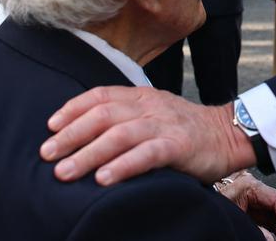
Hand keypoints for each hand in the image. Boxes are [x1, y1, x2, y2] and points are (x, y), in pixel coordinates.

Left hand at [40, 87, 254, 185]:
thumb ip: (126, 117)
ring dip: (88, 154)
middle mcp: (150, 106)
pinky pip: (147, 154)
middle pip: (104, 115)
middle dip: (71, 135)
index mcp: (141, 96)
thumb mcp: (154, 114)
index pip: (101, 96)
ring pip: (120, 135)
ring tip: (65, 172)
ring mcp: (164, 125)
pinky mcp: (179, 146)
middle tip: (47, 154)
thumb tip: (84, 133)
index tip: (50, 127)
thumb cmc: (185, 130)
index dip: (73, 109)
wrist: (229, 134)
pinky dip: (123, 166)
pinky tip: (104, 179)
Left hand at [217, 172, 275, 234]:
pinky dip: (275, 227)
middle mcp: (256, 189)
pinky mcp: (253, 208)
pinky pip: (270, 217)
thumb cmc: (211, 209)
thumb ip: (256, 229)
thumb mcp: (235, 219)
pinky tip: (275, 235)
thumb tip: (273, 240)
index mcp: (251, 186)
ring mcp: (255, 198)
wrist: (197, 208)